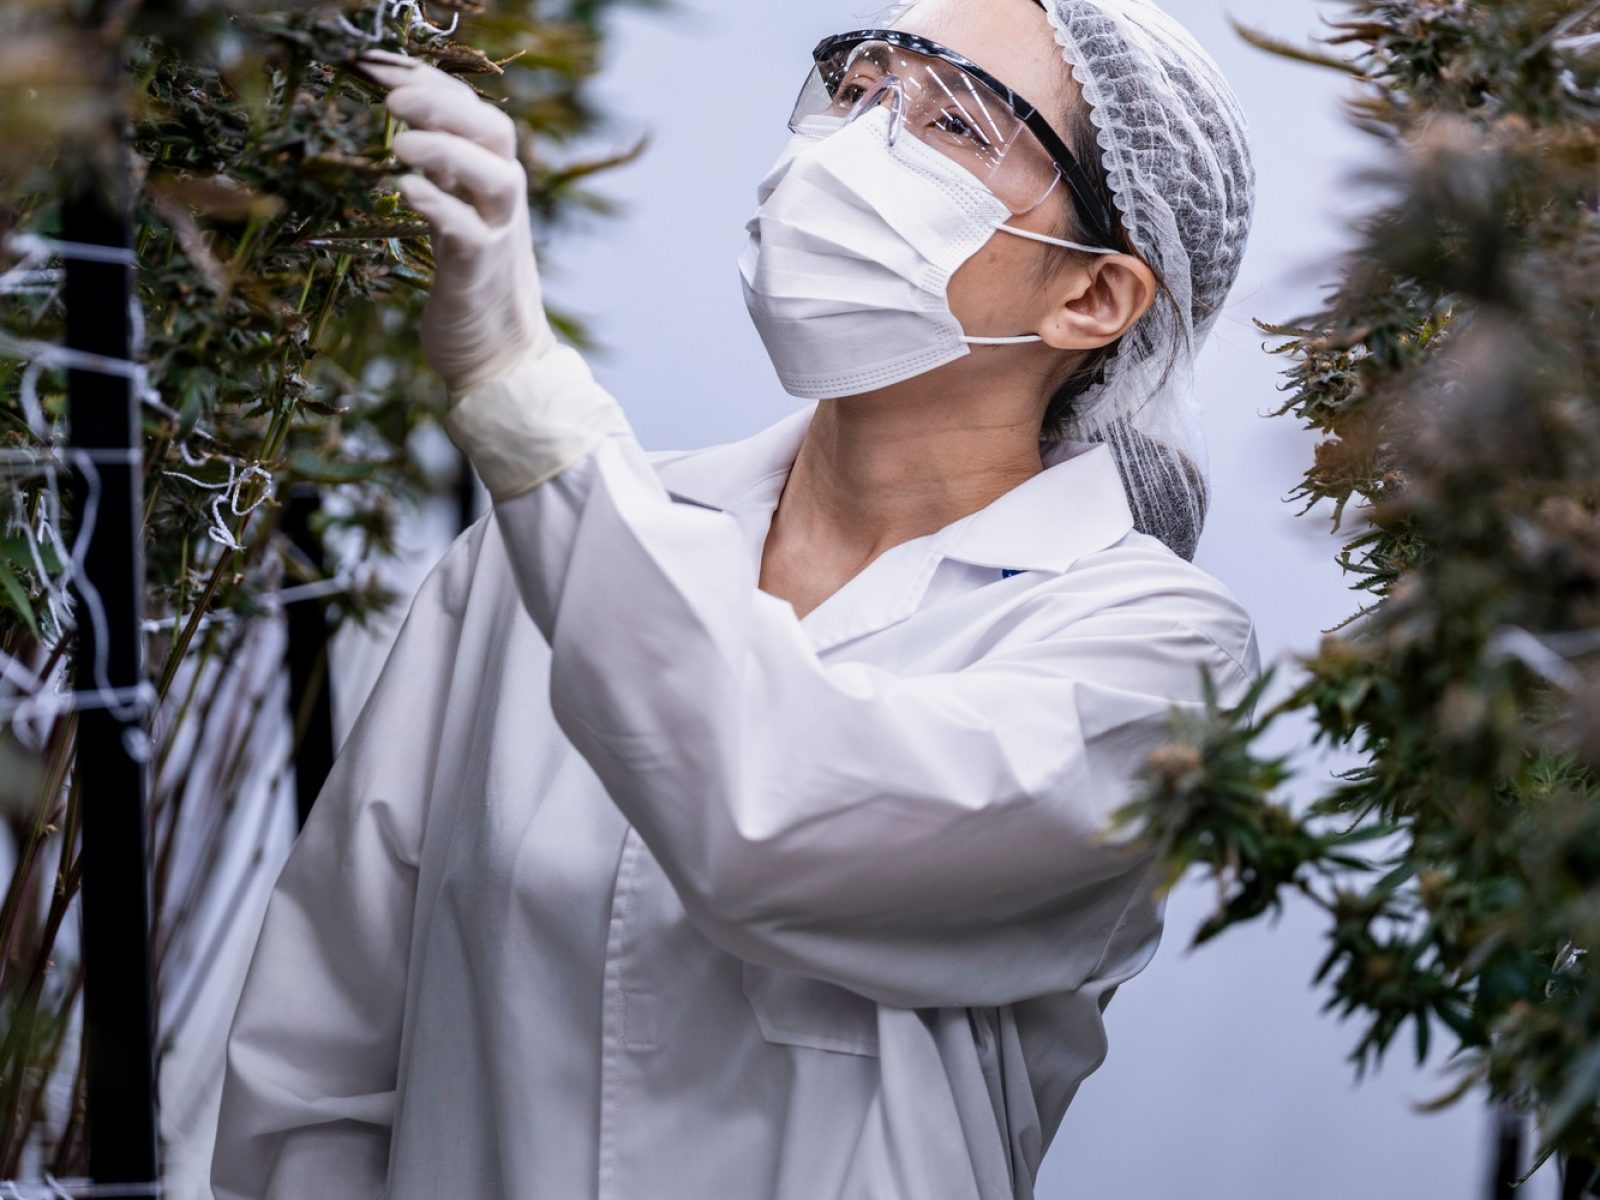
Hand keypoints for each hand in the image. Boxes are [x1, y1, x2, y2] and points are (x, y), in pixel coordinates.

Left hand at [352, 49, 555, 396]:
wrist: (501, 358)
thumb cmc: (471, 285)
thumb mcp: (458, 216)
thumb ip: (444, 174)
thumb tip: (407, 125)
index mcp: (493, 182)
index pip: (473, 113)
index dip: (430, 83)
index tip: (379, 66)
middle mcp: (501, 202)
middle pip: (494, 132)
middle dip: (445, 105)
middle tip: (390, 99)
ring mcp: (497, 236)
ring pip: (495, 176)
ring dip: (448, 149)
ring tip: (398, 143)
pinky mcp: (479, 275)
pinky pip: (468, 231)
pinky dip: (441, 205)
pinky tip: (408, 190)